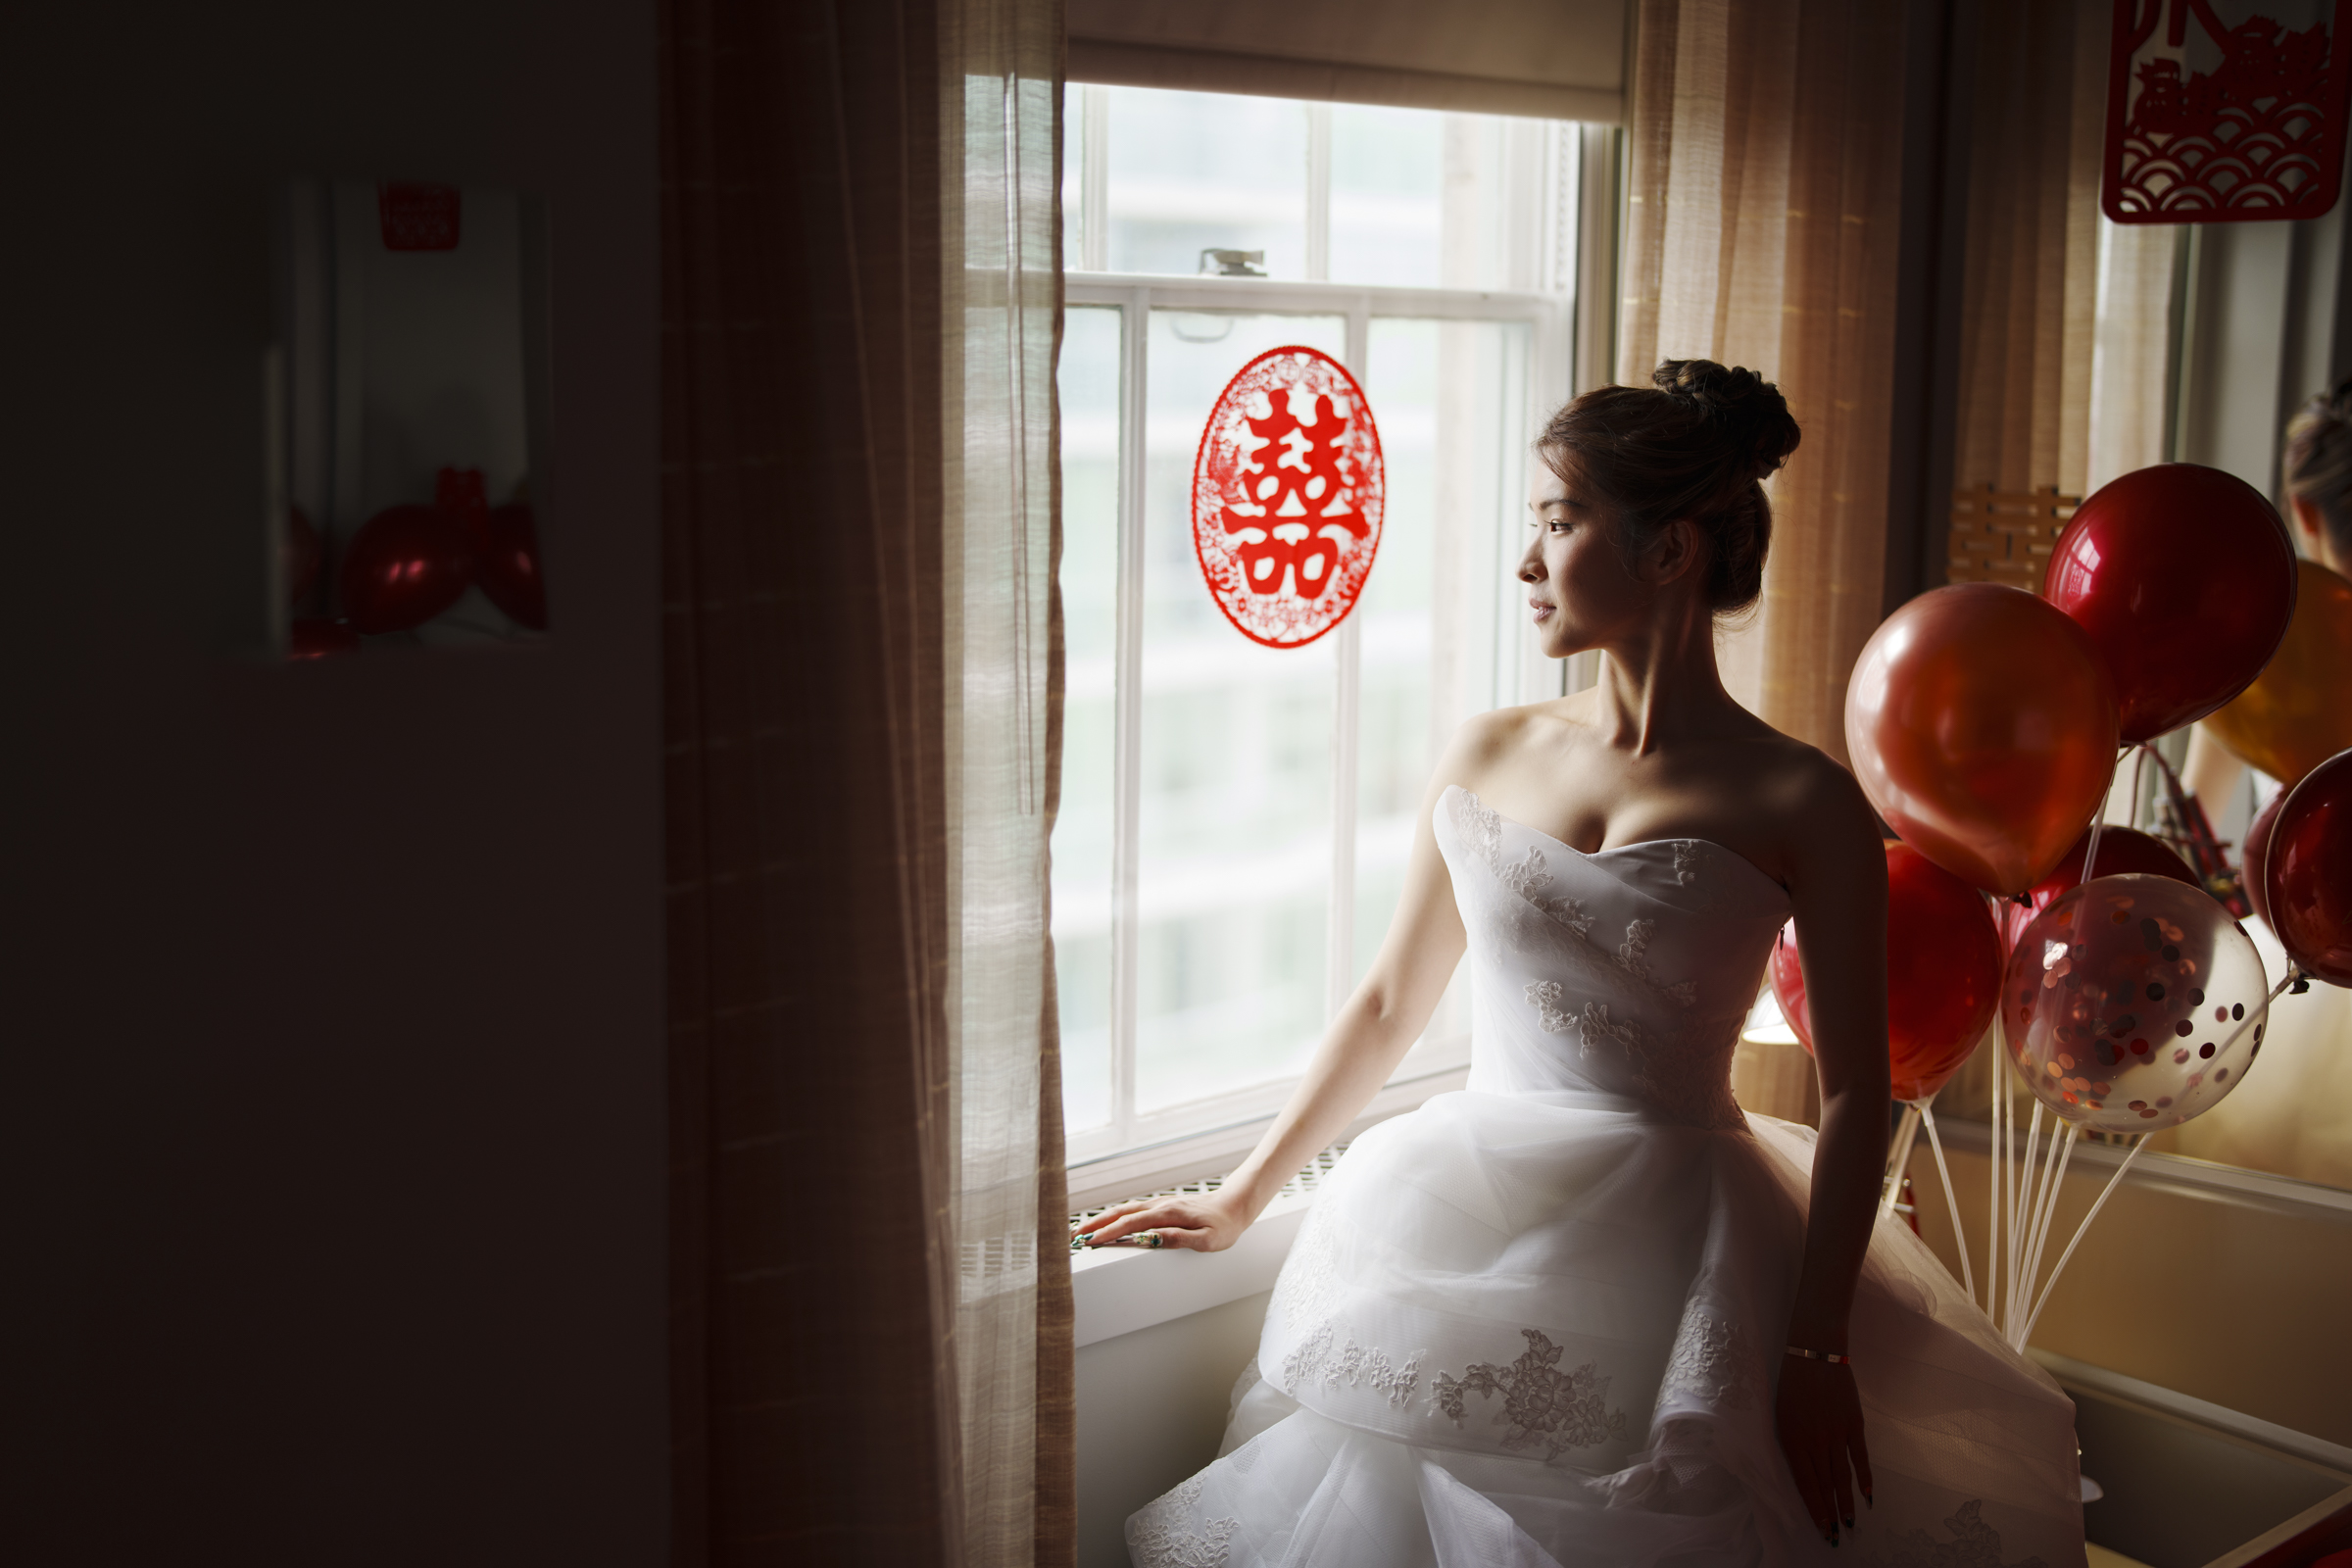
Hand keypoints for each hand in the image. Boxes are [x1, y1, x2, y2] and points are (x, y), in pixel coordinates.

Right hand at [1070, 1187, 1252, 1252]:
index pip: (1132, 1224)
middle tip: (1072, 1235)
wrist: (1234, 1205)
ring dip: (1101, 1219)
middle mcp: (1160, 1206)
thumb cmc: (1223, 1226)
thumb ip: (1178, 1239)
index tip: (1090, 1242)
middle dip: (1095, 1224)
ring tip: (1081, 1229)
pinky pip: (1132, 1210)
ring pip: (1124, 1210)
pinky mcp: (1161, 1206)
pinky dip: (1114, 1215)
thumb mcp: (1207, 1240)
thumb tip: (1152, 1239)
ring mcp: (1159, 1204)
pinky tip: (1107, 1222)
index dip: (1109, 1233)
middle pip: (1120, 1214)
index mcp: (1168, 1215)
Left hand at [1774, 1357, 1872, 1546]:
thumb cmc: (1792, 1383)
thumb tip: (1805, 1471)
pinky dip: (1865, 1478)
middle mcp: (1815, 1442)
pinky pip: (1860, 1457)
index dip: (1814, 1508)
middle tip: (1836, 1535)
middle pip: (1825, 1485)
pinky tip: (1868, 1496)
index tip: (1820, 1527)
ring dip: (1847, 1502)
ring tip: (1850, 1523)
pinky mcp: (1854, 1424)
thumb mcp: (1781, 1415)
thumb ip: (1792, 1444)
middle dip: (1830, 1512)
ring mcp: (1837, 1434)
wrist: (1814, 1353)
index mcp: (1793, 1440)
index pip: (1805, 1483)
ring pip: (1843, 1476)